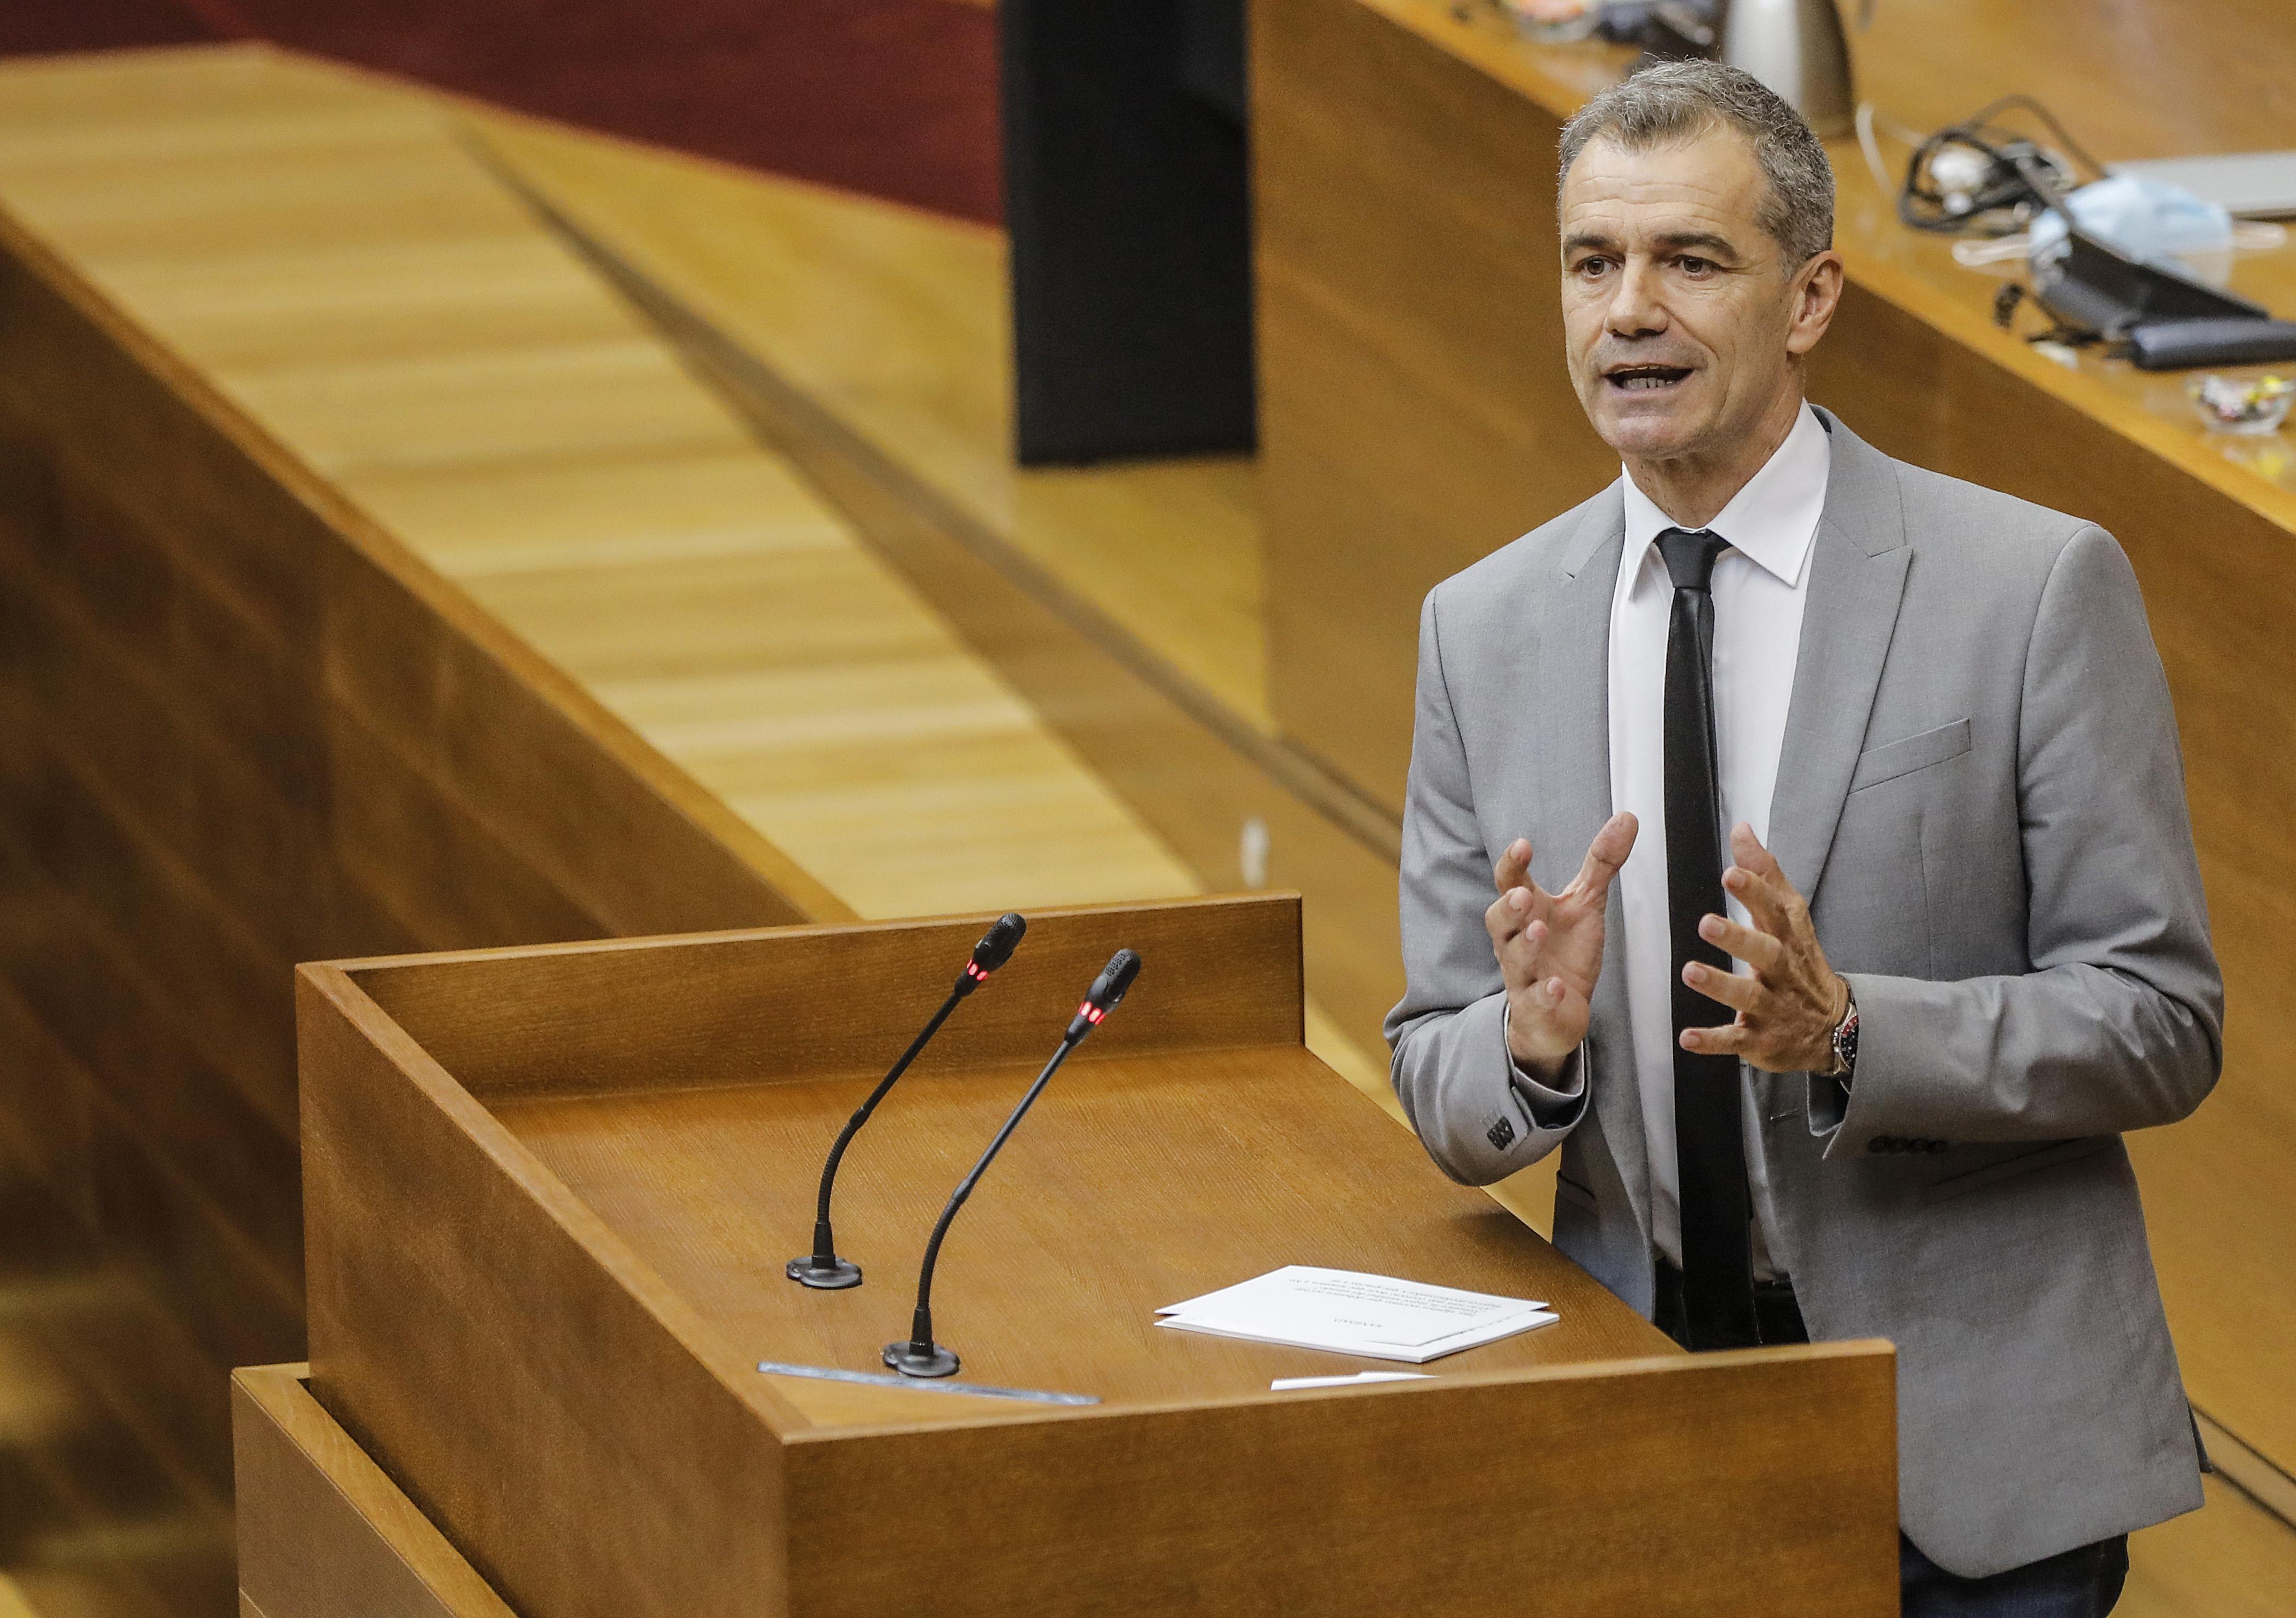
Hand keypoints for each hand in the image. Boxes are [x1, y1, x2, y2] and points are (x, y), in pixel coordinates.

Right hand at [1486, 813, 1637, 1076]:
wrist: (1558, 1012)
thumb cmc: (1565, 952)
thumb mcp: (1586, 903)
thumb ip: (1601, 863)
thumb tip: (1627, 817)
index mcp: (1528, 911)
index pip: (1509, 883)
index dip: (1511, 865)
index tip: (1523, 845)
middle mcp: (1518, 940)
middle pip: (1498, 922)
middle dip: (1507, 908)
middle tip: (1522, 896)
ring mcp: (1524, 974)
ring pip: (1513, 959)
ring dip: (1525, 946)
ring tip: (1538, 931)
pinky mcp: (1535, 1007)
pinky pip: (1534, 1001)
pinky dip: (1543, 994)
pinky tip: (1555, 986)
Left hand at [1680, 823, 1848, 1072]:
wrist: (1830, 1027)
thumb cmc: (1799, 962)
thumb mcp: (1789, 915)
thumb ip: (1764, 873)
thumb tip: (1742, 829)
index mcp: (1787, 937)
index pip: (1774, 910)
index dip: (1755, 891)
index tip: (1732, 873)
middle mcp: (1781, 970)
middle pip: (1765, 951)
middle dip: (1738, 937)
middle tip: (1706, 922)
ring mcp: (1772, 1007)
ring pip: (1748, 996)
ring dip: (1720, 985)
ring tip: (1690, 972)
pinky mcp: (1760, 1040)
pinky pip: (1735, 1041)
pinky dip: (1712, 1041)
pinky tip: (1687, 1038)